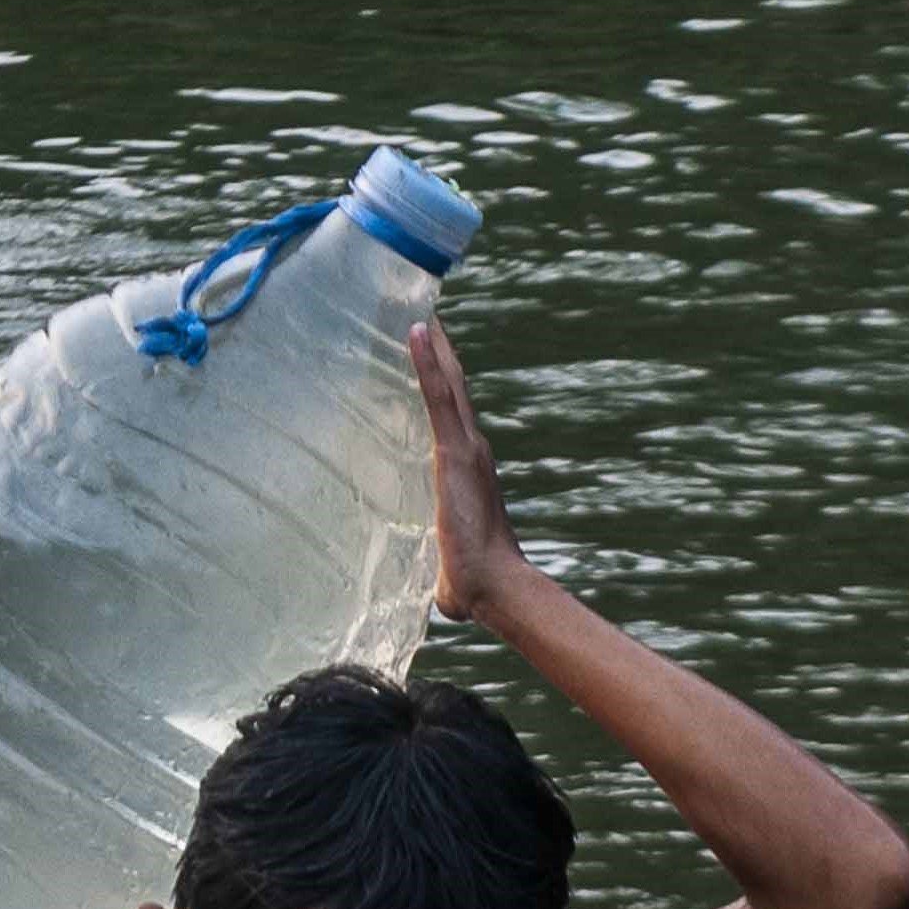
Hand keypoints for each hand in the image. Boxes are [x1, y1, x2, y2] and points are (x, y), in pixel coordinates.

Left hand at [409, 320, 534, 621]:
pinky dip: (429, 362)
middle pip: (455, 391)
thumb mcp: (443, 563)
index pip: (452, 418)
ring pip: (449, 384)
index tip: (431, 357)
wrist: (490, 587)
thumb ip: (436, 567)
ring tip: (421, 313)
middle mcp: (472, 451)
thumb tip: (438, 595)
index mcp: (467, 470)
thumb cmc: (469, 584)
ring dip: (436, 348)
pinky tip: (418, 330)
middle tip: (426, 318)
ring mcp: (467, 448)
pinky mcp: (456, 451)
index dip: (443, 386)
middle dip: (442, 355)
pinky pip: (439, 396)